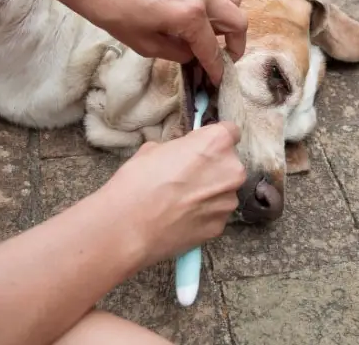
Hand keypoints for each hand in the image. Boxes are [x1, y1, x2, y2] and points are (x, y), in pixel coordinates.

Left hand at [63, 0, 246, 84]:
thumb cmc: (114, 13)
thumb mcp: (145, 44)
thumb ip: (177, 52)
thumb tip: (194, 57)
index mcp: (190, 15)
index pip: (213, 48)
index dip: (216, 69)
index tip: (217, 82)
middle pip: (238, 20)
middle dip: (235, 45)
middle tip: (222, 61)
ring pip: (232, 2)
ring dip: (229, 23)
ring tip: (211, 41)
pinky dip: (216, 9)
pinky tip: (197, 24)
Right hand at [104, 122, 245, 268]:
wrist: (127, 227)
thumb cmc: (136, 182)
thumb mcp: (152, 149)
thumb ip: (178, 148)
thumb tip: (182, 154)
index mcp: (216, 144)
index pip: (230, 131)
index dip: (211, 139)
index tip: (198, 147)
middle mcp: (231, 171)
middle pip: (228, 163)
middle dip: (211, 167)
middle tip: (184, 176)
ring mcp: (228, 201)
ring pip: (223, 190)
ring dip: (208, 192)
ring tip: (179, 200)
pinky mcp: (220, 226)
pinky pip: (215, 213)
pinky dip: (202, 213)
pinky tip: (179, 217)